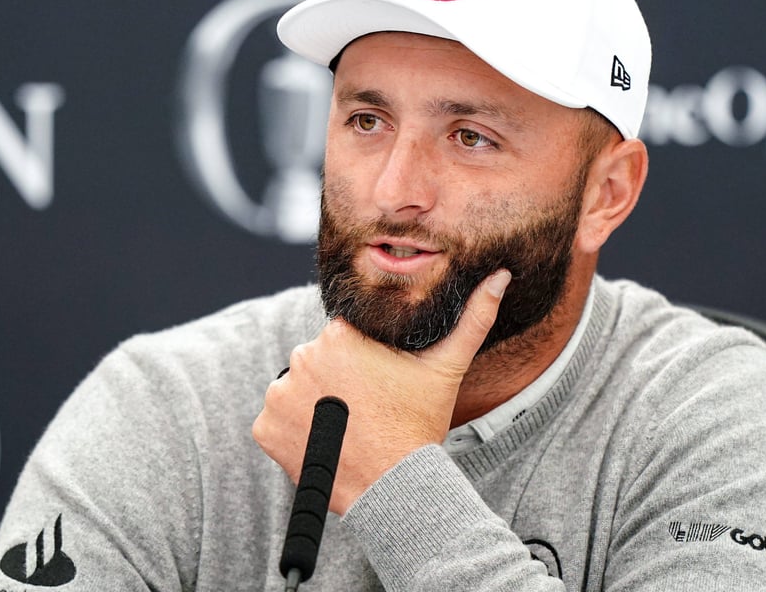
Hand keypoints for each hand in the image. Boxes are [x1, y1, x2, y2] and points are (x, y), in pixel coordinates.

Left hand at [252, 270, 510, 514]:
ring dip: (311, 403)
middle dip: (336, 380)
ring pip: (295, 389)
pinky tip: (323, 441)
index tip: (375, 382)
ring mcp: (280, 392)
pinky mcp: (264, 427)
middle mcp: (303, 356)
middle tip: (364, 407)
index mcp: (340, 334)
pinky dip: (291, 430)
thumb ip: (473, 318)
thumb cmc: (419, 425)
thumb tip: (501, 277)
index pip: (342, 336)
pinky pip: (275, 420)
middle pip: (317, 362)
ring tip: (345, 425)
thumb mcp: (446, 367)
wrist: (393, 488)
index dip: (360, 359)